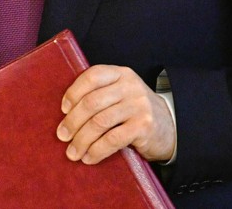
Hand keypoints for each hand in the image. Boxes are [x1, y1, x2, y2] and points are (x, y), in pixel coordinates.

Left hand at [56, 64, 175, 163]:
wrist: (170, 127)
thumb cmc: (134, 111)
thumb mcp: (120, 94)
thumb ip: (99, 94)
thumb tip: (65, 113)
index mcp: (120, 74)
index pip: (92, 76)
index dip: (73, 93)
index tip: (63, 110)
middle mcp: (130, 87)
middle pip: (92, 102)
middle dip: (73, 121)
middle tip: (62, 136)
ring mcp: (138, 106)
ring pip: (100, 122)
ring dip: (81, 140)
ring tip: (72, 152)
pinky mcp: (143, 126)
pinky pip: (112, 139)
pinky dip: (97, 150)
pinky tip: (89, 158)